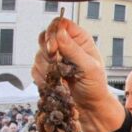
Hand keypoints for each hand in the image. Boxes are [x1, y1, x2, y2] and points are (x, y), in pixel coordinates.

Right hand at [31, 17, 124, 131]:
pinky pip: (35, 69)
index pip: (60, 24)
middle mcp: (66, 46)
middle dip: (49, 53)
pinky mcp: (46, 71)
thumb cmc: (96, 87)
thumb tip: (60, 32)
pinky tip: (58, 84)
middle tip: (59, 65)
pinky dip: (44, 78)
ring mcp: (55, 58)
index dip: (54, 33)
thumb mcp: (90, 68)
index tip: (55, 48)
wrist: (90, 107)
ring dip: (48, 69)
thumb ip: (74, 50)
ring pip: (38, 54)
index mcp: (80, 40)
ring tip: (64, 79)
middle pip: (44, 37)